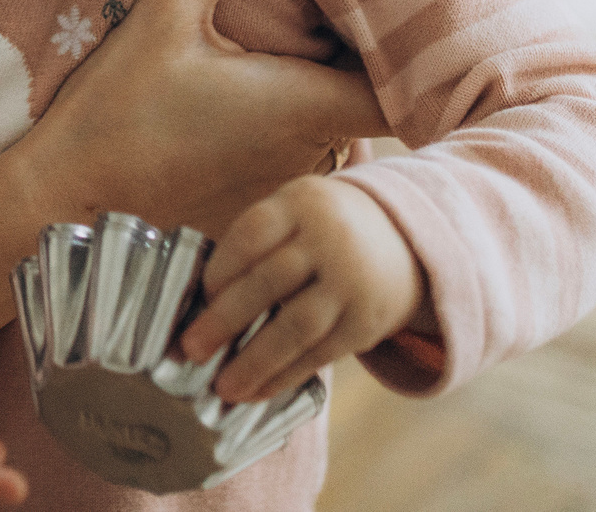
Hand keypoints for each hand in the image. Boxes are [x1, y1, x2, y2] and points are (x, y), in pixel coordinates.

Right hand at [27, 0, 389, 236]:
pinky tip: (262, 105)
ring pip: (341, 139)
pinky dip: (299, 136)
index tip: (407, 17)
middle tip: (352, 13)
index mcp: (307, 105)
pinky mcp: (258, 207)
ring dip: (332, 102)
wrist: (69, 197)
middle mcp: (314, 155)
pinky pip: (303, 166)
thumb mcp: (165, 15)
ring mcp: (287, 189)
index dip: (423, 58)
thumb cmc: (119, 108)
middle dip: (370, 65)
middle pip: (376, 110)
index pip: (408, 91)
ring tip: (310, 53)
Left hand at [176, 174, 422, 402]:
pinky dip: (286, 375)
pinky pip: (321, 353)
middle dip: (226, 319)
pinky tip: (258, 391)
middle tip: (192, 348)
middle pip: (271, 281)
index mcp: (301, 203)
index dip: (221, 267)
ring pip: (298, 325)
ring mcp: (351, 282)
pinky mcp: (366, 322)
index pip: (252, 234)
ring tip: (223, 386)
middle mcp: (329, 239)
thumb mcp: (294, 214)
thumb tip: (200, 305)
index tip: (199, 297)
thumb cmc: (321, 230)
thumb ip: (256, 247)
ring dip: (256, 360)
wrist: (403, 238)